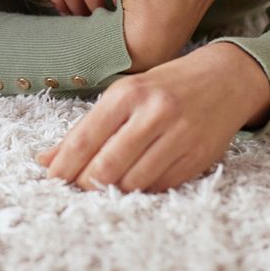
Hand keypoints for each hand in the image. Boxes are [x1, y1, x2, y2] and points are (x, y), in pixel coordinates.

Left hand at [37, 44, 269, 192]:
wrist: (224, 79)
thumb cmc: (164, 87)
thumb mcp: (124, 95)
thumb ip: (87, 128)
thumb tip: (45, 159)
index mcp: (128, 93)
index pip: (85, 138)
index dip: (64, 165)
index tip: (52, 180)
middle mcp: (154, 113)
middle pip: (107, 166)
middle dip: (87, 184)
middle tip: (78, 189)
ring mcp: (178, 137)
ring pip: (133, 182)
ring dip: (114, 191)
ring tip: (105, 187)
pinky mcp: (197, 158)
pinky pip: (160, 187)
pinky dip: (142, 190)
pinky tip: (135, 183)